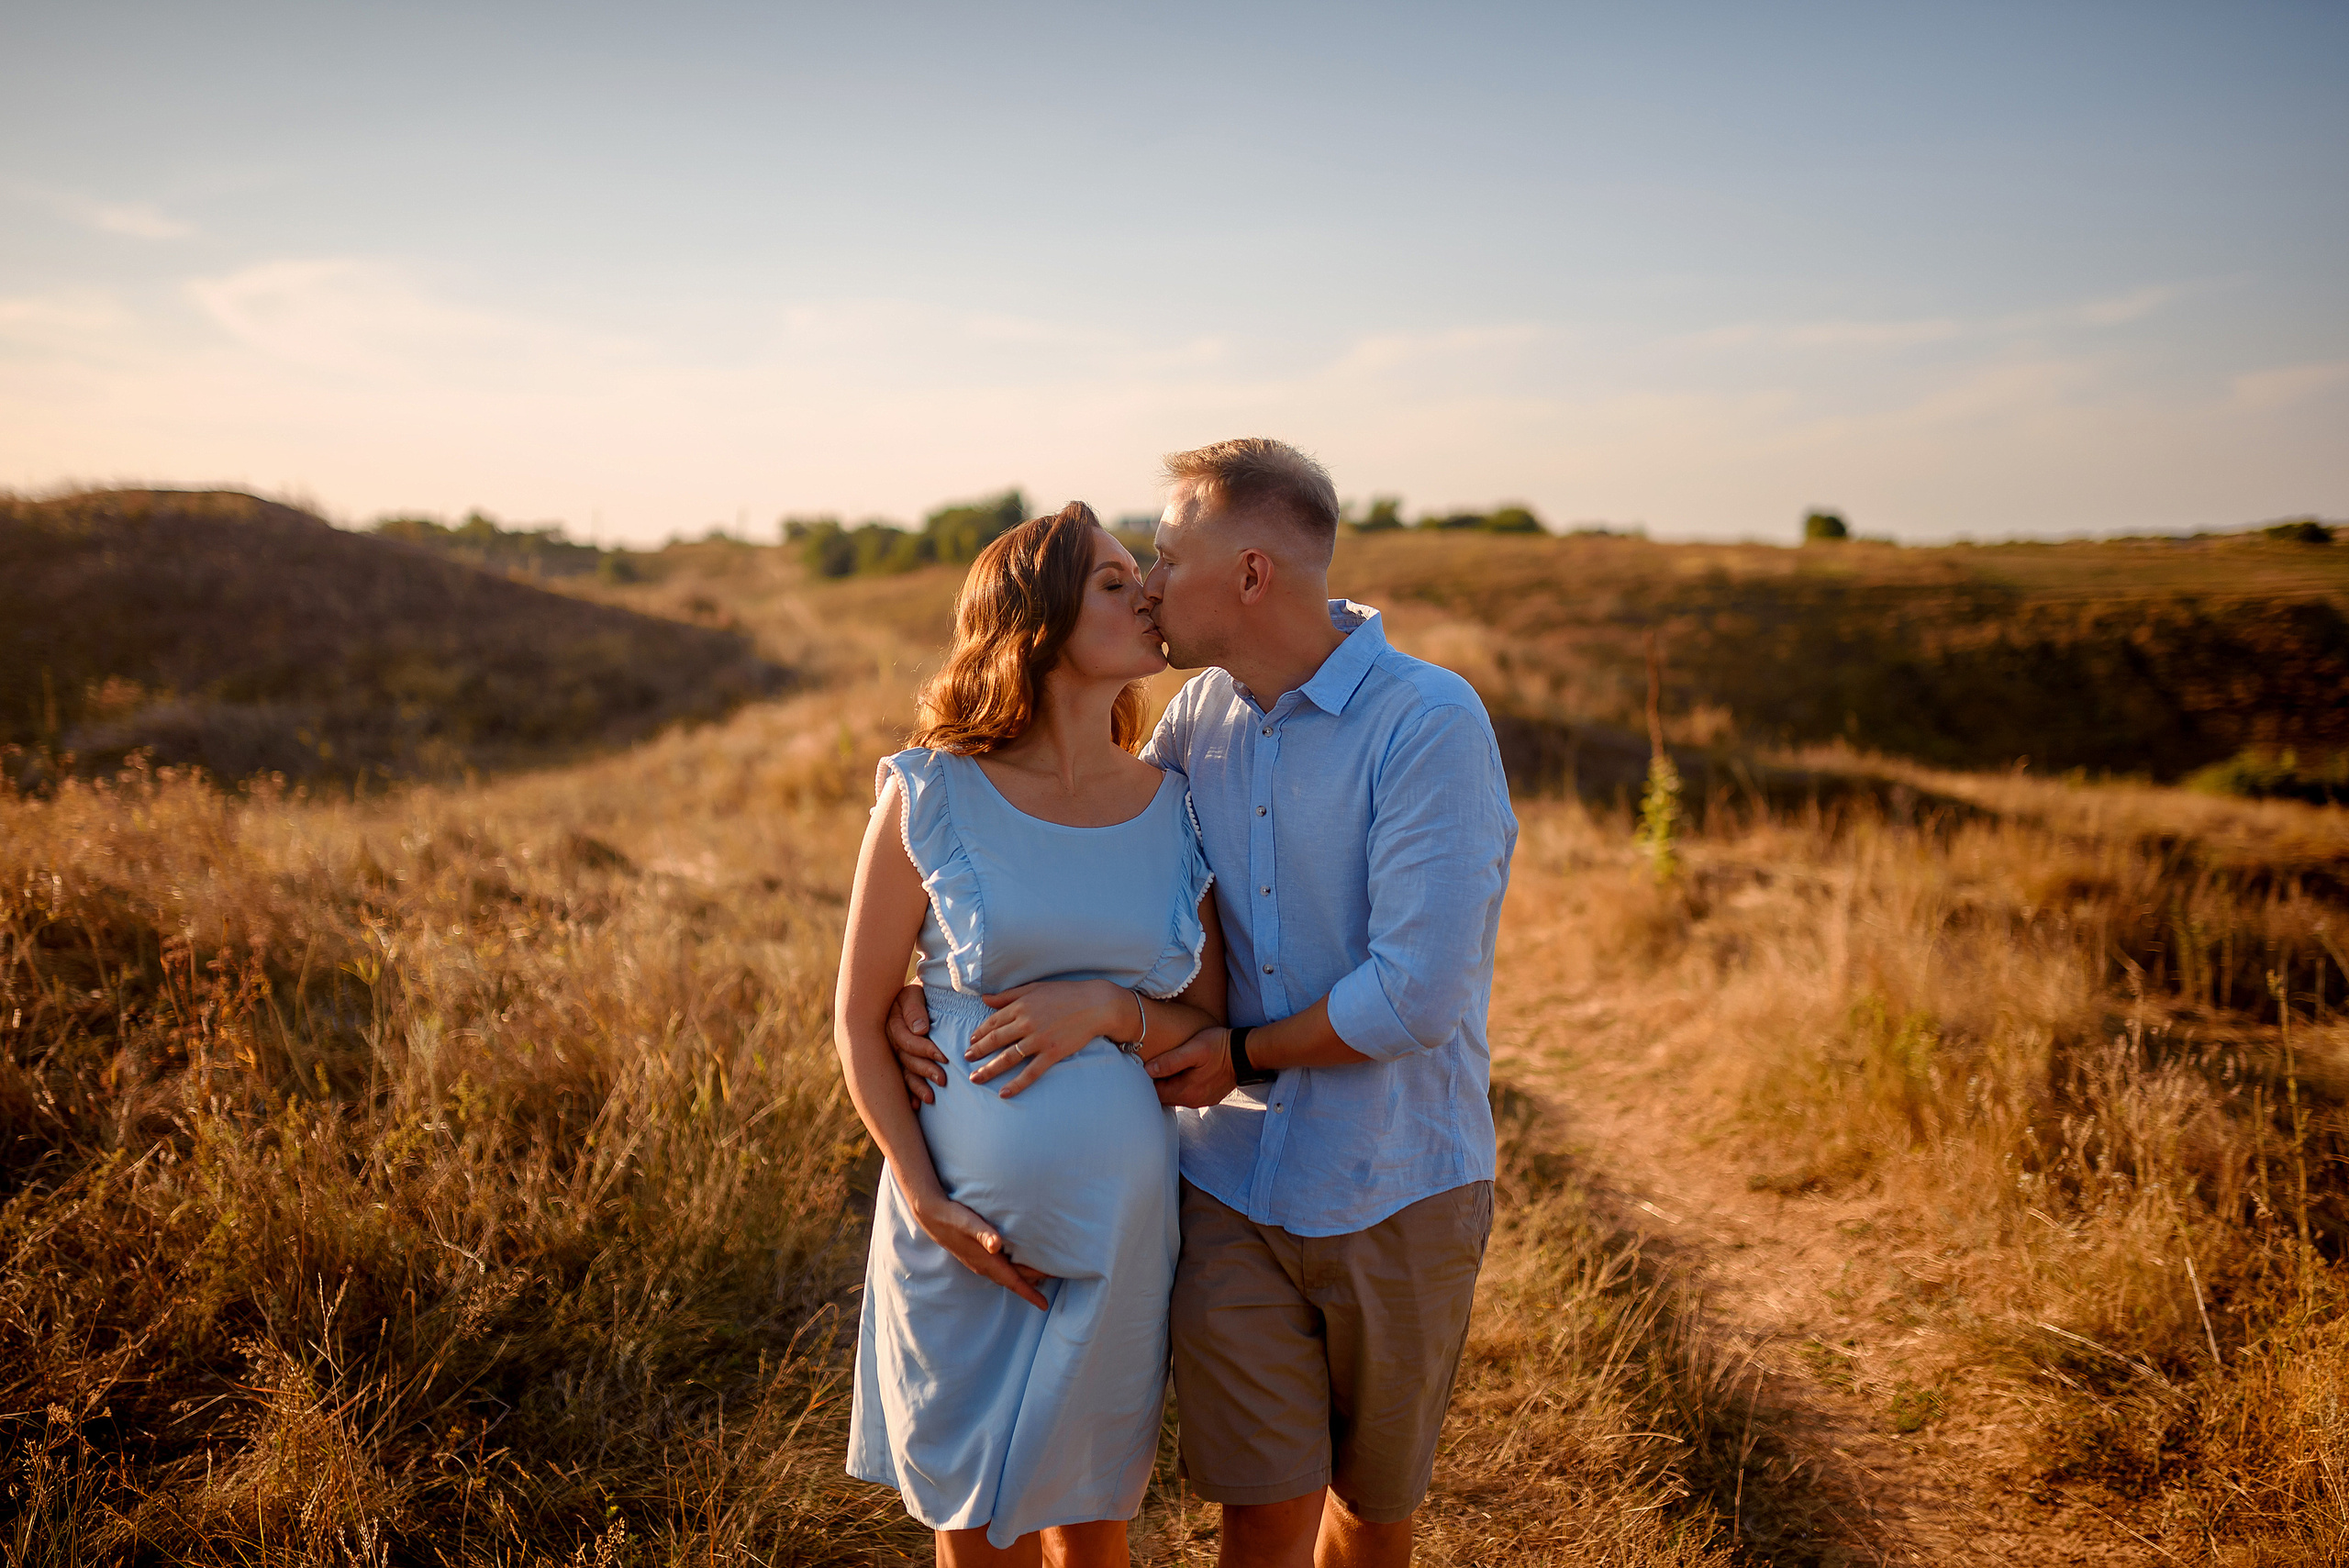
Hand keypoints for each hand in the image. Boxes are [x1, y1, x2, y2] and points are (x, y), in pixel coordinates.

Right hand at [887, 984, 946, 1104]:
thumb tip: (920, 1030)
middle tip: (943, 1080)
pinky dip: (908, 1093)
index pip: (907, 1040)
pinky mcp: (898, 1062)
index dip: (925, 1049)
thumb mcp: (915, 993)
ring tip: (931, 1098)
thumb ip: (915, 1009)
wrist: (915, 995)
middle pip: (905, 1059)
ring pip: (903, 1072)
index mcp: (893, 1021)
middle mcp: (890, 1039)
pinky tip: (915, 1105)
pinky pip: (901, 1080)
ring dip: (917, 1086)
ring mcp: (893, 1052)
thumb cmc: (919, 993)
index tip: (944, 1056)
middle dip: (924, 1070)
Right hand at [908, 1189, 1054, 1310]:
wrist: (932, 1216)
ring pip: (1007, 1275)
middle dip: (1034, 1283)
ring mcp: (980, 1263)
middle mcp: (984, 1266)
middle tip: (1056, 1277)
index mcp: (987, 1261)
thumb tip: (996, 1245)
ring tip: (1043, 1274)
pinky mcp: (977, 1256)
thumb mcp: (968, 1222)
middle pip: (1014, 1280)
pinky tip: (1019, 1262)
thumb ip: (983, 1233)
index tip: (1044, 1305)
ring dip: (1025, 1277)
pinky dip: (1014, 1269)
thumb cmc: (953, 1218)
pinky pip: (1000, 1269)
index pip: (1013, 1282)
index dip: (1030, 1294)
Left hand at [967, 979, 1123, 1097]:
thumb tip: (984, 999)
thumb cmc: (1066, 994)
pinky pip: (1030, 1072)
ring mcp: (1038, 1039)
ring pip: (1007, 1058)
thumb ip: (1008, 995)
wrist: (1096, 1005)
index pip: (993, 1022)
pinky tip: (1004, 1093)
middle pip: (995, 1040)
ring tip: (975, 1078)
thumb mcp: (1034, 988)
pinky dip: (1016, 1084)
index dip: (980, 1033)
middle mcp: (1026, 1023)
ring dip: (989, 1069)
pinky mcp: (1052, 1053)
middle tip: (966, 1060)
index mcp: (1020, 1006)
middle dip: (977, 1051)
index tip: (971, 1041)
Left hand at [1148, 1026, 1239, 1108]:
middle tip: (1152, 1066)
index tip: (1144, 1066)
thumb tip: (1148, 1070)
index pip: (1156, 1093)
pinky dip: (1182, 1086)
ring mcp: (1203, 1100)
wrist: (1246, 1053)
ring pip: (1177, 1096)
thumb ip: (1170, 1061)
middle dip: (1157, 1084)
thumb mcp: (1194, 1049)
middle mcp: (1193, 1101)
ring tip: (1166, 1068)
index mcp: (1186, 1091)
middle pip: (1165, 1097)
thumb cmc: (1219, 1047)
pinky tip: (1183, 1073)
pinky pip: (1189, 1095)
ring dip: (1170, 1085)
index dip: (1147, 1081)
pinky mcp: (1210, 1096)